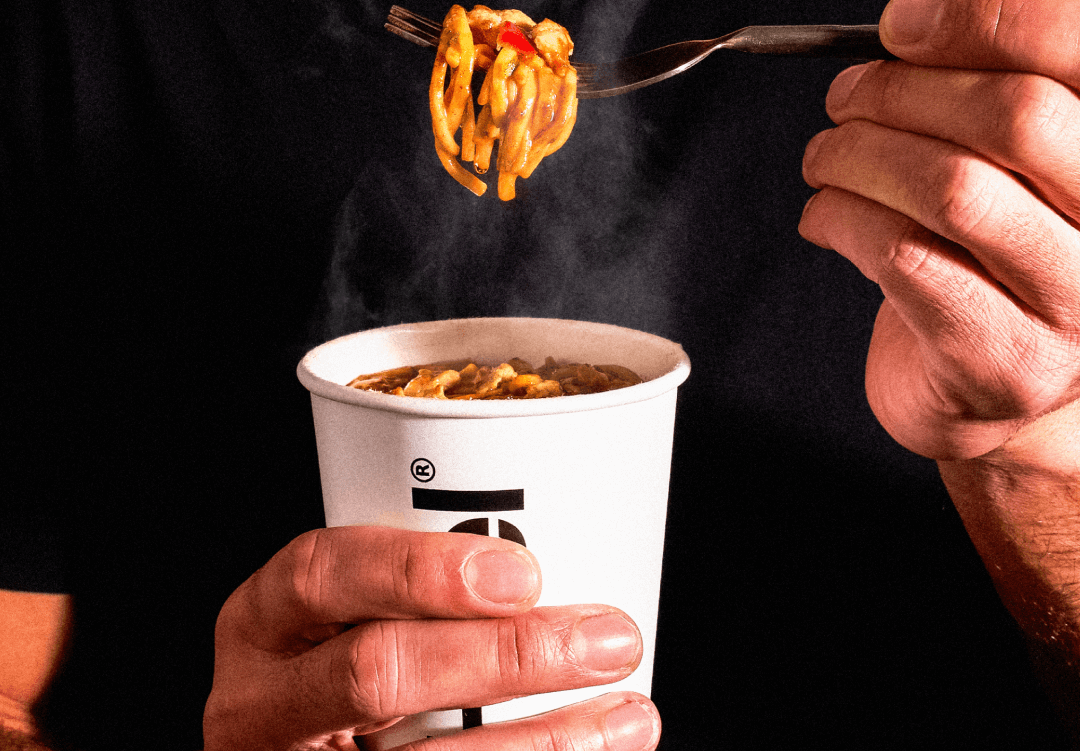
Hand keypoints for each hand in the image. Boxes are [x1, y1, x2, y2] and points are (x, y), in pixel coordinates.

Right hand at [202, 525, 658, 750]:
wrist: (298, 747)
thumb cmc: (342, 649)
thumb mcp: (348, 607)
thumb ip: (418, 582)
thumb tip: (572, 535)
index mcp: (265, 618)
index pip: (324, 572)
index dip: (420, 570)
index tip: (524, 574)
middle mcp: (263, 700)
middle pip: (377, 674)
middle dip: (507, 658)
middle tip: (609, 639)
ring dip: (544, 741)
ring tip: (630, 714)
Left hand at [799, 0, 1079, 461]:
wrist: (997, 375)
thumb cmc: (1002, 232)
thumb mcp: (1019, 123)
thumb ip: (1019, 27)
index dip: (978, 16)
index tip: (897, 24)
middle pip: (1015, 114)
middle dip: (899, 90)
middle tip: (842, 98)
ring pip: (951, 188)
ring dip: (856, 155)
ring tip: (824, 156)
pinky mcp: (1007, 360)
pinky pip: (904, 258)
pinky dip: (840, 219)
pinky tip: (823, 215)